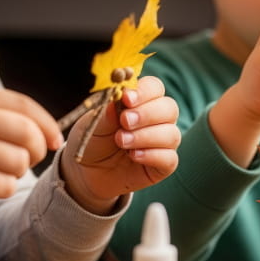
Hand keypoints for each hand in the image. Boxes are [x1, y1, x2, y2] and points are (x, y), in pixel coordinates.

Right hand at [0, 86, 62, 209]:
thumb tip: (51, 135)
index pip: (22, 105)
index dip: (47, 124)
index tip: (55, 141)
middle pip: (27, 132)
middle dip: (34, 151)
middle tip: (22, 161)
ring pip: (19, 161)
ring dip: (14, 172)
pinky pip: (6, 185)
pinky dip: (0, 188)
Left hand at [60, 76, 179, 214]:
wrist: (88, 172)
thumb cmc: (93, 141)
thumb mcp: (92, 124)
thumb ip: (107, 111)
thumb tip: (119, 96)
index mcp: (141, 102)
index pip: (155, 87)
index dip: (145, 91)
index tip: (126, 98)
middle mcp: (157, 119)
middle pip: (169, 108)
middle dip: (147, 114)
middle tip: (125, 121)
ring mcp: (163, 142)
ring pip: (171, 134)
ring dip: (146, 136)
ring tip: (121, 141)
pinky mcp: (164, 164)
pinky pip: (169, 158)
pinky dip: (151, 155)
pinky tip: (133, 155)